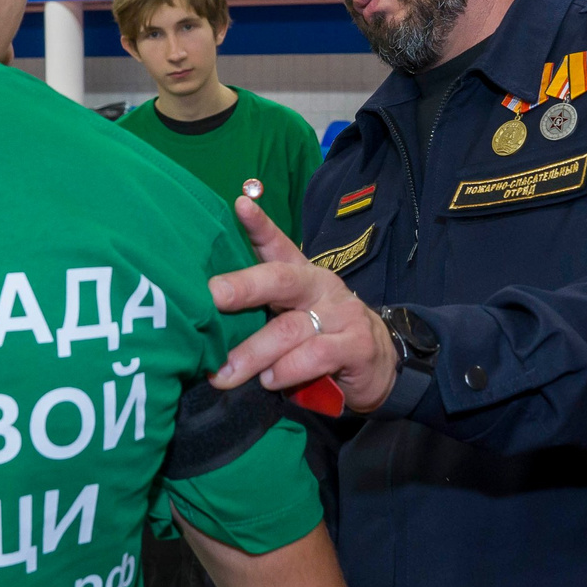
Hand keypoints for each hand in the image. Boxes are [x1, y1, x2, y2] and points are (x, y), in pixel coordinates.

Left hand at [210, 198, 401, 414]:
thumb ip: (260, 313)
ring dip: (254, 353)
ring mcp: (341, 315)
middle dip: (245, 287)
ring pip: (289, 329)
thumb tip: (206, 322)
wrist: (380, 366)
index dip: (259, 225)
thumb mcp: (292, 318)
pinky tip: (270, 381)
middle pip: (282, 280)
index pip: (278, 245)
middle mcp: (320, 287)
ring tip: (227, 371)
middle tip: (214, 296)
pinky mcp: (356, 345)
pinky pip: (314, 356)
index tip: (240, 205)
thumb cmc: (321, 339)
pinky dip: (287, 370)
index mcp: (301, 275)